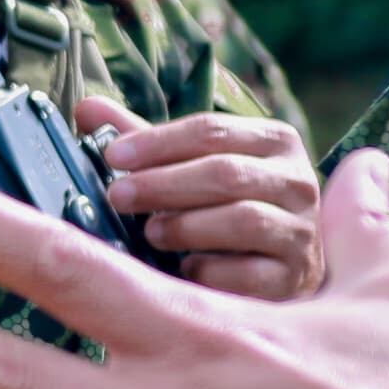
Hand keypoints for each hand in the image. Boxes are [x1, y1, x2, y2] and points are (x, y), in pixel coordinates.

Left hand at [75, 91, 322, 301]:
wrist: (280, 268)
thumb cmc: (225, 208)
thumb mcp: (189, 167)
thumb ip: (144, 140)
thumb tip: (87, 110)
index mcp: (274, 141)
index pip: (211, 130)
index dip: (157, 142)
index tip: (113, 155)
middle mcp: (297, 182)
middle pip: (225, 173)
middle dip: (162, 184)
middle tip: (117, 196)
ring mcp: (301, 232)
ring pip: (244, 220)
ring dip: (185, 226)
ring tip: (150, 233)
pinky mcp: (294, 278)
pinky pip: (248, 273)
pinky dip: (210, 271)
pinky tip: (185, 270)